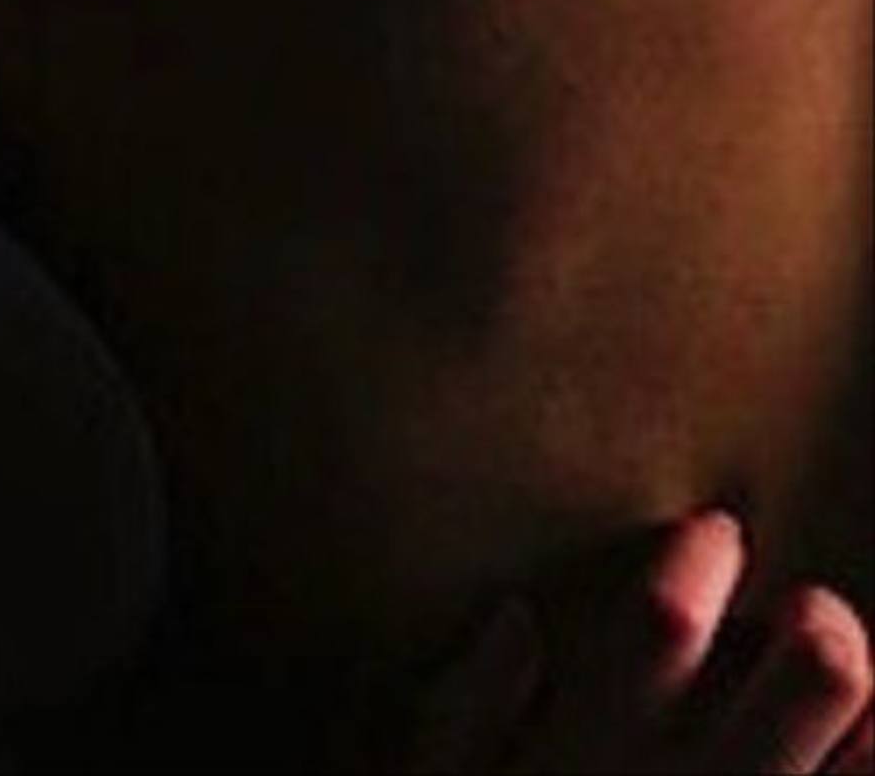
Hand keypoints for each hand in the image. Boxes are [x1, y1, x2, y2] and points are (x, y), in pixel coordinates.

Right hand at [406, 512, 870, 773]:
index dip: (704, 560)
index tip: (716, 540)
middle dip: (823, 622)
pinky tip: (868, 762)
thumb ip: (460, 709)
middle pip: (817, 668)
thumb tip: (520, 619)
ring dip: (874, 706)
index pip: (670, 617)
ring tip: (853, 697)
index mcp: (599, 753)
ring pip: (873, 748)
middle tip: (806, 617)